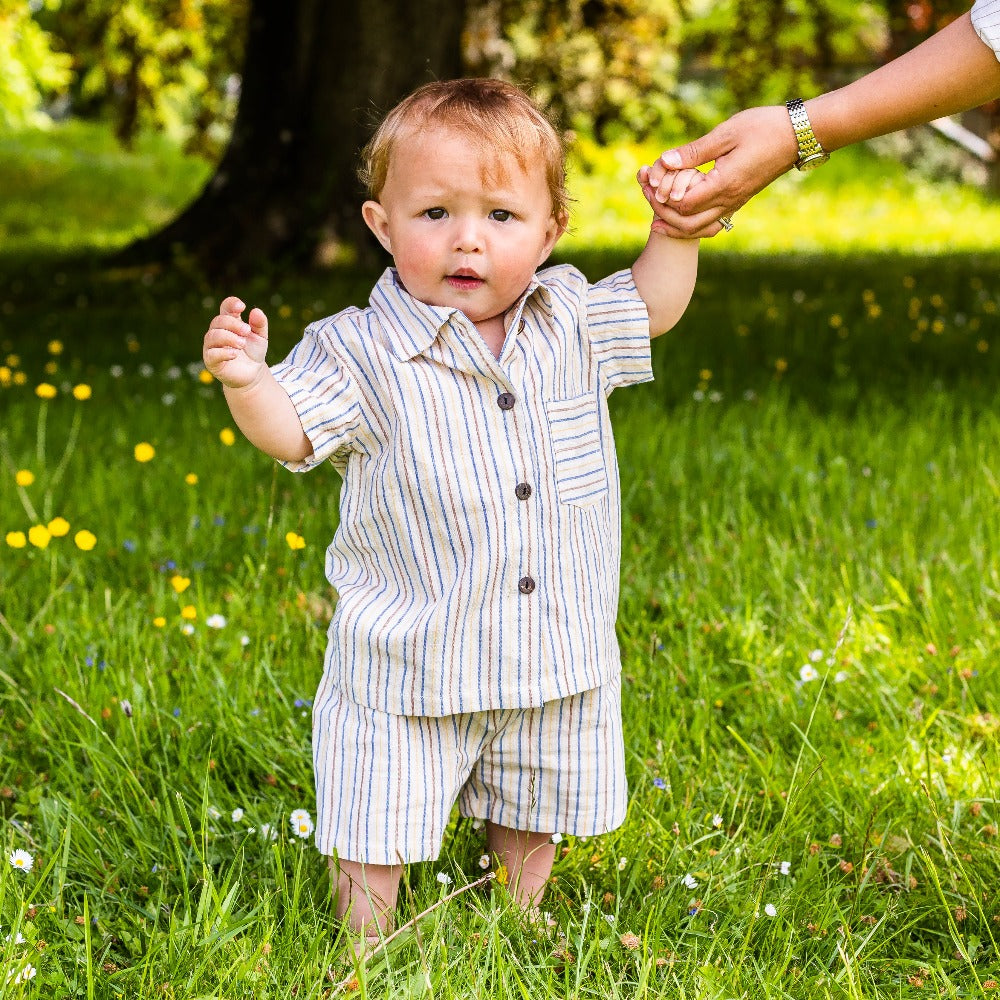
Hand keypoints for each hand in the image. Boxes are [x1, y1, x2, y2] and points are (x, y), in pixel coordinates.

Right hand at [203, 296, 269, 388]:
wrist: (252, 374)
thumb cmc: (253, 353)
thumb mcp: (261, 337)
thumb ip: (260, 324)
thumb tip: (256, 311)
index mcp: (229, 323)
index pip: (225, 308)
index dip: (231, 304)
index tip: (242, 306)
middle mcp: (217, 332)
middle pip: (218, 321)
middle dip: (233, 324)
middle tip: (247, 331)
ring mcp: (212, 346)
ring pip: (213, 336)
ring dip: (228, 337)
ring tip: (242, 344)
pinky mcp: (211, 361)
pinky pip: (211, 354)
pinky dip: (223, 352)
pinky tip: (234, 354)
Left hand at [638, 106, 799, 237]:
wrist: (799, 135)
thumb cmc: (764, 128)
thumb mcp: (726, 133)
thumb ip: (694, 151)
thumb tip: (664, 161)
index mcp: (724, 184)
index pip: (682, 204)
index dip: (662, 196)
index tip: (649, 180)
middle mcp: (729, 201)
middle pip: (686, 223)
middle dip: (662, 212)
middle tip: (646, 194)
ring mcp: (734, 204)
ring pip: (698, 229)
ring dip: (674, 223)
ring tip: (655, 213)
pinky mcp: (738, 202)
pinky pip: (709, 224)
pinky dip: (690, 223)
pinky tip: (678, 214)